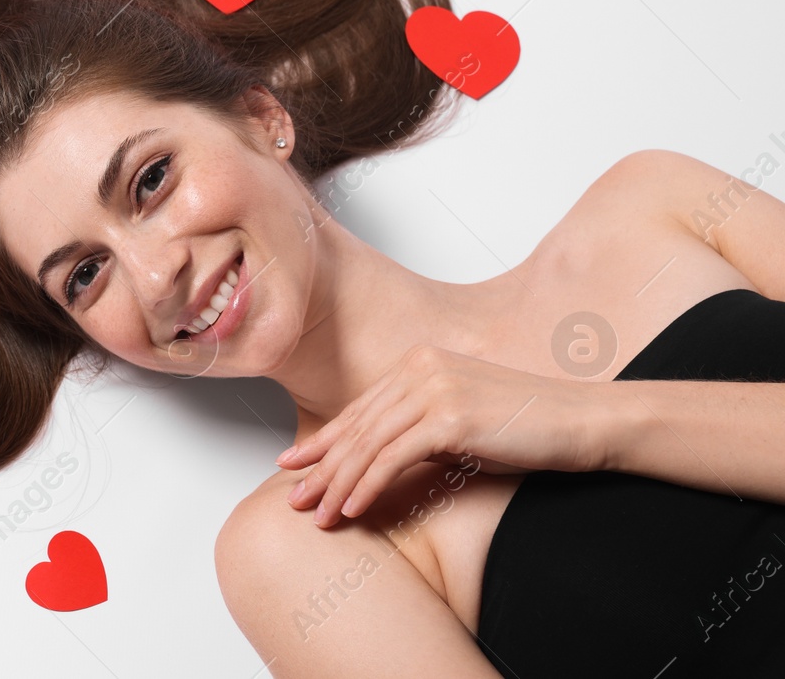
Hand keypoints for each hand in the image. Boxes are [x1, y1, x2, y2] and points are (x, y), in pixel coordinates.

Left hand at [276, 344, 608, 526]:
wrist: (584, 421)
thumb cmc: (527, 427)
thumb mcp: (461, 422)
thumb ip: (419, 428)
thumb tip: (378, 458)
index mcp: (419, 363)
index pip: (360, 409)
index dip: (324, 440)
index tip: (295, 464)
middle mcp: (419, 368)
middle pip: (357, 426)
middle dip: (320, 467)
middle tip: (295, 498)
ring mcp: (433, 388)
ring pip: (368, 444)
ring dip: (338, 484)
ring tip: (319, 515)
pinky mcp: (449, 415)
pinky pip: (393, 457)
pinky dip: (368, 486)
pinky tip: (353, 508)